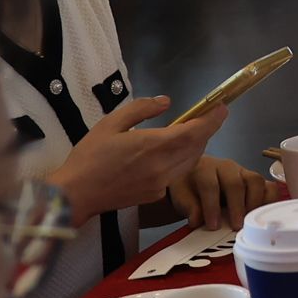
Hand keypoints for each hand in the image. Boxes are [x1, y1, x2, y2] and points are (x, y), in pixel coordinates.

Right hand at [50, 97, 226, 219]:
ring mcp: (162, 183)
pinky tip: (169, 154)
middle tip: (205, 117)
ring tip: (190, 132)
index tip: (221, 108)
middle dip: (206, 130)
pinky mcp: (156, 194)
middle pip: (198, 146)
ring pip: (191, 162)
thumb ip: (141, 109)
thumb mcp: (111, 123)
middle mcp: (164, 166)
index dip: (212, 119)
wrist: (76, 195)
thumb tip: (166, 102)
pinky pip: (178, 174)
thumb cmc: (89, 156)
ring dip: (196, 146)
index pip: (195, 131)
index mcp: (154, 145)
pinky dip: (182, 161)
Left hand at [167, 155, 281, 229]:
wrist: (196, 181)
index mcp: (204, 169)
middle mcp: (226, 167)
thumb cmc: (189, 189)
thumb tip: (197, 220)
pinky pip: (269, 187)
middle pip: (235, 183)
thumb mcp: (181, 197)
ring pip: (256, 181)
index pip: (210, 185)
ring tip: (250, 222)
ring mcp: (243, 172)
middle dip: (237, 207)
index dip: (211, 206)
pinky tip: (264, 216)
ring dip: (255, 203)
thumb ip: (188, 207)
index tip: (213, 226)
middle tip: (236, 226)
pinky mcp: (255, 182)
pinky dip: (270, 201)